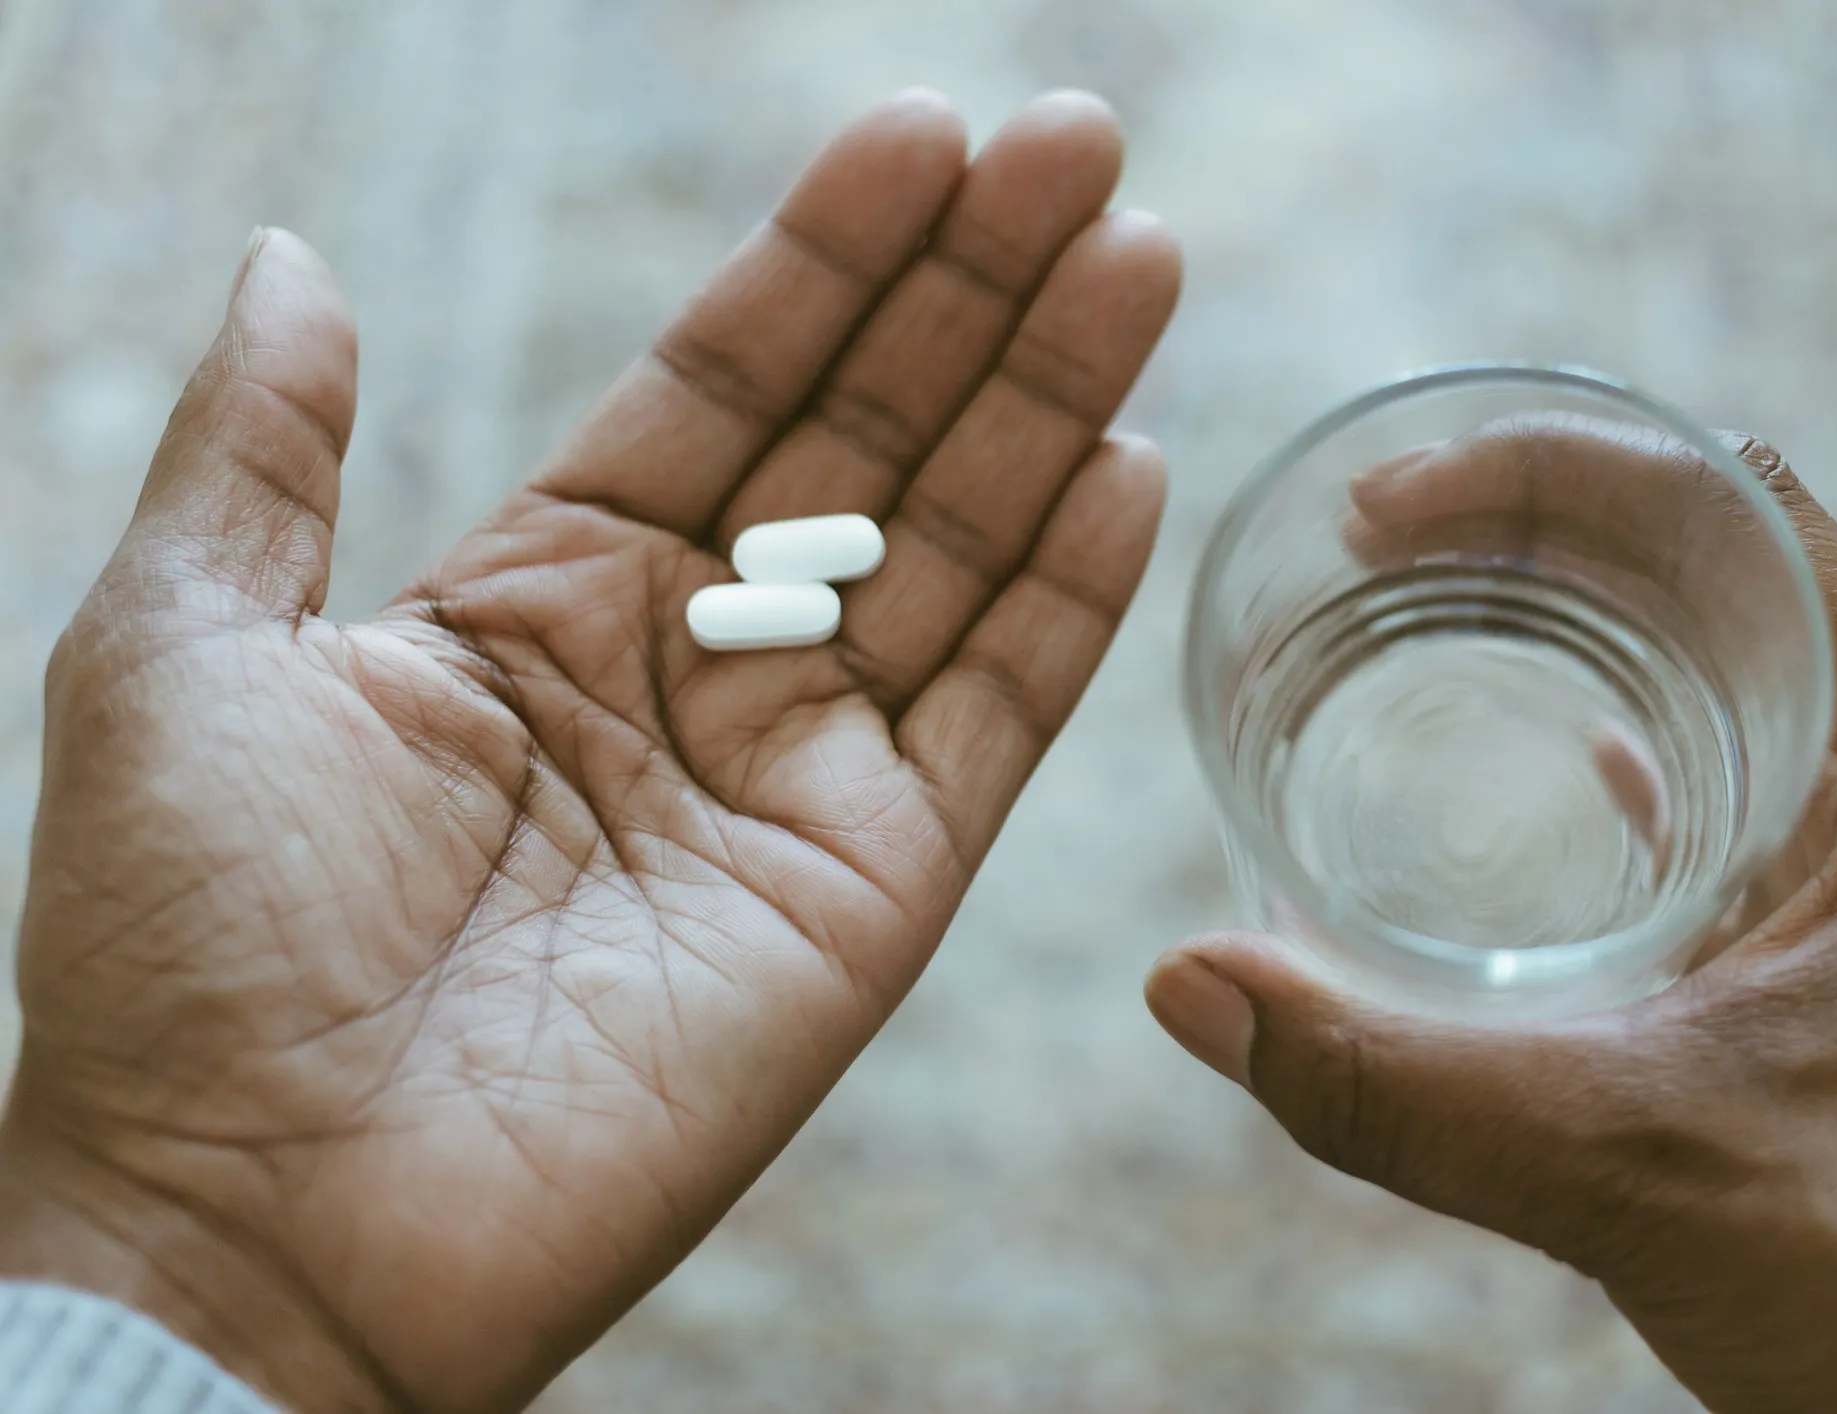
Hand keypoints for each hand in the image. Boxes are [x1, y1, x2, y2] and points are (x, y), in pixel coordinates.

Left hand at [0, 89, 1178, 1413]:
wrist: (258, 1223)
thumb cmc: (185, 947)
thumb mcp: (179, 647)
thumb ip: (263, 449)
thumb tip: (291, 255)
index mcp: (540, 594)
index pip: (722, 383)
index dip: (822, 254)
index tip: (919, 129)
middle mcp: (689, 669)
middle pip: (866, 440)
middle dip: (973, 288)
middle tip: (1076, 141)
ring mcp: (793, 780)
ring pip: (955, 553)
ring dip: (1049, 398)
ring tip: (1134, 250)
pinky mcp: (869, 893)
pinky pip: (996, 718)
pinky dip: (1068, 594)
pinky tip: (1130, 456)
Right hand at [1147, 431, 1836, 1412]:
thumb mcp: (1632, 1167)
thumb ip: (1392, 1084)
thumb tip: (1190, 989)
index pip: (1731, 508)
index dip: (1547, 468)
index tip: (1388, 505)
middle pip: (1715, 567)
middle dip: (1529, 533)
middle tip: (1364, 547)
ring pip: (1720, 672)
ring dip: (1573, 630)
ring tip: (1416, 621)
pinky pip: (1735, 786)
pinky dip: (1626, 748)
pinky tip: (1551, 774)